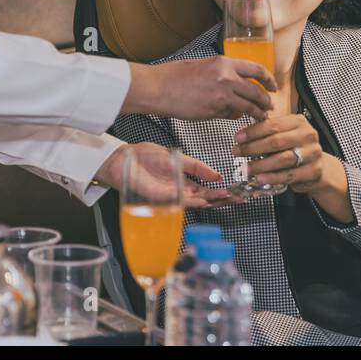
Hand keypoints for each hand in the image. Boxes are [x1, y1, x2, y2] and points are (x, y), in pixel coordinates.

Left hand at [95, 142, 233, 208]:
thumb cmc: (144, 157)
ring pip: (194, 202)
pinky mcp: (159, 196)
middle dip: (221, 199)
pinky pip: (178, 200)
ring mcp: (170, 196)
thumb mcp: (177, 157)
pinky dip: (191, 201)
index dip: (222, 192)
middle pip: (205, 199)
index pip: (207, 190)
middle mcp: (179, 192)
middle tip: (237, 198)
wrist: (123, 158)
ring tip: (225, 198)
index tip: (236, 192)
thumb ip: (197, 167)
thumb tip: (217, 175)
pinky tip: (203, 199)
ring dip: (210, 201)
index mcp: (184, 182)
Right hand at [123, 57, 276, 121]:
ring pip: (248, 107)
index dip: (268, 80)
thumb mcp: (204, 67)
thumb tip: (237, 88)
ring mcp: (221, 95)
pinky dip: (235, 117)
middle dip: (266, 101)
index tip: (273, 86)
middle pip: (256, 91)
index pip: (256, 70)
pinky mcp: (214, 110)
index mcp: (224, 63)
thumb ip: (223, 76)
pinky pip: (231, 115)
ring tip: (261, 117)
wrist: (158, 88)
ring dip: (257, 113)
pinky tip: (234, 118)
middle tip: (270, 106)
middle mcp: (226, 77)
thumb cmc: (175, 76)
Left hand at [231, 111, 328, 193]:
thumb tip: (242, 135)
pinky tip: (260, 179)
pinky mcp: (313, 171)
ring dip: (261, 164)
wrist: (318, 167)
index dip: (253, 132)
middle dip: (253, 148)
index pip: (272, 125)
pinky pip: (289, 175)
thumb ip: (268, 133)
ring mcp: (312, 153)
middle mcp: (308, 135)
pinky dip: (272, 177)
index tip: (237, 138)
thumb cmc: (295, 148)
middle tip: (237, 153)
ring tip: (246, 168)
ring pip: (282, 159)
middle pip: (276, 141)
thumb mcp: (285, 135)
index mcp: (298, 122)